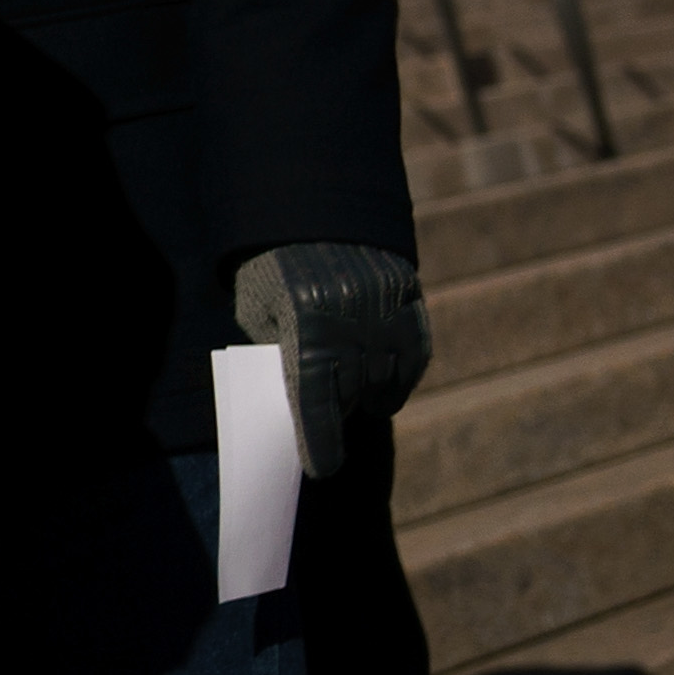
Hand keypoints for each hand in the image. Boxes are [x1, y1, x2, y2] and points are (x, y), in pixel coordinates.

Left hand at [232, 242, 431, 470]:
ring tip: (356, 398)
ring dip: (371, 396)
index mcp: (305, 325)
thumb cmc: (271, 267)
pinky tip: (386, 384)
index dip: (319, 443)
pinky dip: (402, 374)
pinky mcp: (410, 296)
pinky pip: (414, 352)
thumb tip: (303, 404)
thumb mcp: (259, 313)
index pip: (316, 403)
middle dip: (340, 414)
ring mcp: (387, 308)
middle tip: (329, 420)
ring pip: (387, 378)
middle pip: (352, 393)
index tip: (321, 470)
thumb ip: (280, 354)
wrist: (309, 204)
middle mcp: (352, 320)